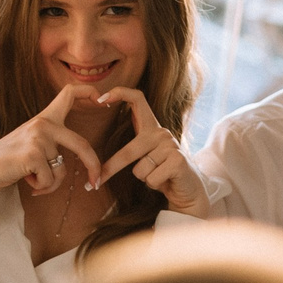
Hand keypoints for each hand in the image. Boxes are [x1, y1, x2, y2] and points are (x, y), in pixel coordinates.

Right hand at [0, 84, 106, 196]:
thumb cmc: (10, 160)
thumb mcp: (33, 143)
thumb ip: (54, 142)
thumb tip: (84, 159)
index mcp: (45, 118)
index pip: (70, 93)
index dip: (90, 91)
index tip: (103, 99)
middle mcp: (43, 123)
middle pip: (82, 144)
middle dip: (94, 167)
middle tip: (95, 183)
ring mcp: (38, 137)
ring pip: (62, 170)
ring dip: (51, 184)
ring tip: (32, 178)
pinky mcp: (33, 154)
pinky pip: (51, 180)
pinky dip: (41, 187)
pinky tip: (26, 179)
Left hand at [93, 89, 208, 215]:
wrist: (189, 189)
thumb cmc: (161, 172)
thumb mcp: (144, 155)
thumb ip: (130, 147)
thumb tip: (96, 151)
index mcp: (151, 126)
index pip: (137, 99)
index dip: (119, 93)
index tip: (101, 99)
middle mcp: (161, 132)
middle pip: (129, 151)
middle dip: (111, 169)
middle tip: (94, 183)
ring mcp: (171, 145)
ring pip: (139, 169)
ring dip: (144, 178)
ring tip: (157, 175)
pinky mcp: (178, 160)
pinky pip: (151, 178)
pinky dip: (154, 185)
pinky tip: (166, 180)